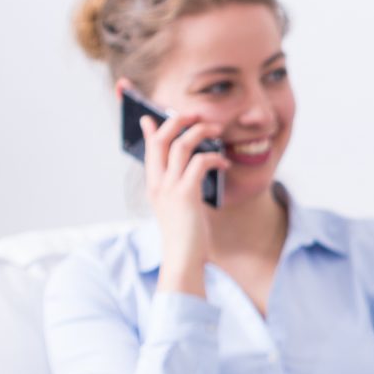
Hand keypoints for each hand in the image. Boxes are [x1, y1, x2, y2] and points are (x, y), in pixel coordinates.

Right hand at [137, 103, 226, 298]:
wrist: (183, 260)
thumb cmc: (186, 235)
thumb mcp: (179, 207)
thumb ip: (180, 186)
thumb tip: (192, 169)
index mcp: (154, 185)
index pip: (149, 149)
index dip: (151, 129)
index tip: (151, 116)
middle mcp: (157, 183)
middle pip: (162, 139)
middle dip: (178, 120)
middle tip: (196, 114)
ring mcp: (169, 188)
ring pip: (181, 145)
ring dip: (200, 132)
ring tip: (217, 130)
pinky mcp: (185, 194)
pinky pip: (199, 163)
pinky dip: (214, 158)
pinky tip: (224, 164)